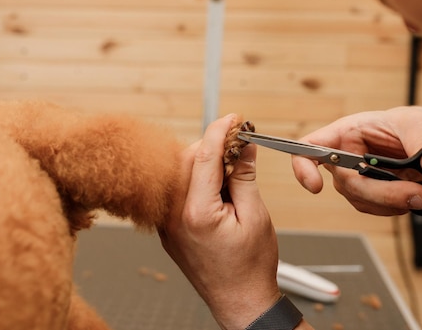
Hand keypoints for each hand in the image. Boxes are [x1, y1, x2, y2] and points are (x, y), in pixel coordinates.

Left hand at [159, 114, 281, 329]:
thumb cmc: (250, 267)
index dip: (220, 131)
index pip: (203, 156)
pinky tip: (216, 187)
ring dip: (203, 163)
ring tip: (231, 172)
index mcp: (196, 213)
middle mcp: (173, 216)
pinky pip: (176, 191)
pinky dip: (195, 180)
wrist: (239, 302)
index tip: (234, 119)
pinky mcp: (168, 229)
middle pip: (186, 160)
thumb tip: (244, 146)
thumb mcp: (255, 216)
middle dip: (212, 148)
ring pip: (179, 173)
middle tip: (239, 146)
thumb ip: (244, 176)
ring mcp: (167, 223)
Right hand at [292, 106, 421, 215]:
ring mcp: (355, 181)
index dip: (304, 168)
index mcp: (345, 133)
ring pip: (365, 201)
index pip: (310, 148)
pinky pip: (380, 210)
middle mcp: (343, 159)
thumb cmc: (411, 126)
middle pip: (349, 184)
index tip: (316, 187)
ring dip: (403, 203)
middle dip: (387, 194)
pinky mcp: (371, 197)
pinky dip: (405, 208)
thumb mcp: (420, 124)